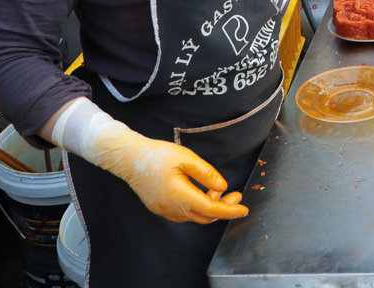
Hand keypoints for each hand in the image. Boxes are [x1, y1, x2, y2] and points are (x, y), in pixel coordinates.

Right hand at [56, 100, 247, 224]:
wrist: (129, 159)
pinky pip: (184, 213)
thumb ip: (206, 174)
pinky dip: (197, 206)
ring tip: (218, 190)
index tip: (244, 208)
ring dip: (210, 207)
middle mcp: (172, 209)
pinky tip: (201, 192)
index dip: (230, 210)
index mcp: (180, 197)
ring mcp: (165, 211)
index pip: (212, 209)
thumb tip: (223, 187)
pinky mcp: (160, 208)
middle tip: (237, 196)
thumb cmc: (157, 155)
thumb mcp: (186, 159)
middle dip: (224, 209)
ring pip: (195, 216)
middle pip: (205, 216)